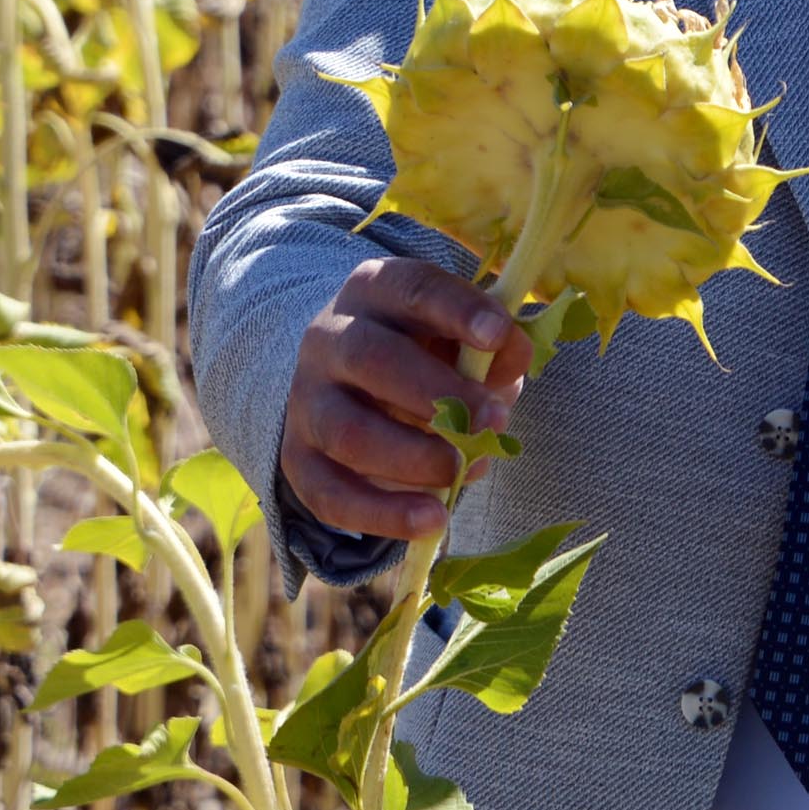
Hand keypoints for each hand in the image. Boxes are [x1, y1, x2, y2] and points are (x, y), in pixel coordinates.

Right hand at [282, 257, 531, 541]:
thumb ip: (494, 345)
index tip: (498, 335)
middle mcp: (330, 337)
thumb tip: (510, 362)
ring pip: (347, 431)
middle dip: (438, 393)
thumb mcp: (465, 333)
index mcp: (376, 290)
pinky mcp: (297, 457)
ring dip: (412, 457)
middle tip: (494, 421)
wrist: (355, 380)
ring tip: (464, 471)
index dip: (456, 310)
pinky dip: (383, 513)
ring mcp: (306, 399)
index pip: (412, 289)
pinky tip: (432, 521)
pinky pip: (329, 493)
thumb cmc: (430, 349)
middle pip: (370, 359)